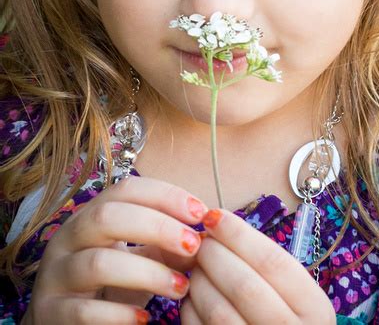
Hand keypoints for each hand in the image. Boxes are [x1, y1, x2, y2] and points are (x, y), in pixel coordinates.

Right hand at [22, 176, 208, 323]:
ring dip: (148, 273)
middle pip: (108, 216)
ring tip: (181, 287)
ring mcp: (55, 275)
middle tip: (193, 245)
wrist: (66, 321)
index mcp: (90, 214)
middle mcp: (68, 237)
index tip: (200, 213)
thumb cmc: (111, 283)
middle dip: (157, 227)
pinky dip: (119, 314)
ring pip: (99, 263)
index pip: (127, 189)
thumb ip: (168, 245)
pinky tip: (145, 319)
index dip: (165, 195)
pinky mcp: (52, 312)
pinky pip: (84, 311)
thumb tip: (205, 237)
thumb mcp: (140, 257)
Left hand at [180, 208, 335, 324]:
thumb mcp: (297, 295)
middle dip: (214, 255)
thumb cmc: (288, 318)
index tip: (214, 216)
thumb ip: (269, 266)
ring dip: (199, 280)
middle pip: (243, 285)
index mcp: (314, 309)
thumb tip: (221, 226)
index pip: (272, 261)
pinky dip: (191, 308)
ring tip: (197, 266)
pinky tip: (193, 294)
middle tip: (201, 241)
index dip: (238, 234)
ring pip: (218, 311)